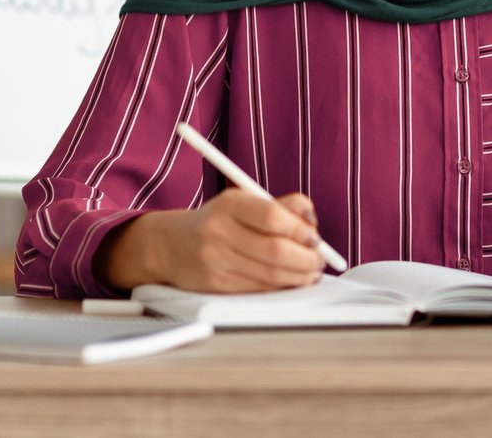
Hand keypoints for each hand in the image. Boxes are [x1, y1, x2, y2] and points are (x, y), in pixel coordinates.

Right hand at [96, 189, 324, 292]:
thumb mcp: (245, 201)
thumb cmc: (220, 220)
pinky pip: (258, 289)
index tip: (315, 238)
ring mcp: (214, 261)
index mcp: (229, 204)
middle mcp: (218, 232)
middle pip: (274, 251)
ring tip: (310, 272)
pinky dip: (280, 286)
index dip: (300, 230)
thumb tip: (312, 219)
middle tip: (319, 261)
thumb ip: (282, 205)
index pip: (272, 216)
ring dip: (298, 276)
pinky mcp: (215, 285)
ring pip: (269, 275)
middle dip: (306, 259)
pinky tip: (289, 281)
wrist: (172, 245)